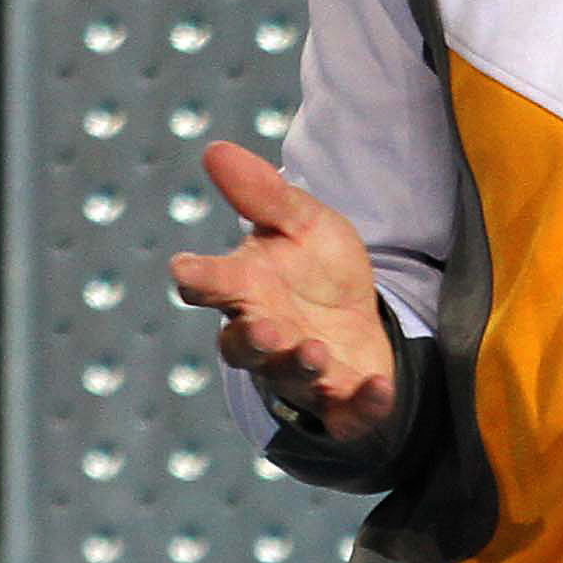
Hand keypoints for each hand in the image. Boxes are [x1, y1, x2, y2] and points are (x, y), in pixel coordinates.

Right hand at [169, 141, 397, 442]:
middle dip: (253, 340)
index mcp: (247, 288)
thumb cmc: (316, 268)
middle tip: (266, 327)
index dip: (198, 277)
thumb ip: (263, 193)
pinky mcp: (341, 402)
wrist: (361, 316)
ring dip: (300, 366)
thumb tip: (215, 148)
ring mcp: (302, 373)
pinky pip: (346, 415)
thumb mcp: (301, 221)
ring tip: (315, 350)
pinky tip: (378, 389)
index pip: (212, 283)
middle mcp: (266, 334)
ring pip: (289, 379)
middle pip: (243, 347)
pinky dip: (362, 406)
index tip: (184, 269)